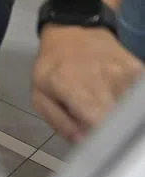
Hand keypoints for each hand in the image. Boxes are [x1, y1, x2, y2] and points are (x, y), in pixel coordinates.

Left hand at [32, 25, 143, 142]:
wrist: (73, 30)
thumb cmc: (53, 65)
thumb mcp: (40, 94)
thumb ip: (60, 123)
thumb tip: (85, 144)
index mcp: (70, 85)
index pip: (97, 124)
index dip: (101, 140)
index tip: (100, 146)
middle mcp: (101, 77)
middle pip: (118, 120)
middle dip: (112, 131)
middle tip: (102, 128)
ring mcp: (123, 73)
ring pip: (130, 112)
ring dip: (121, 118)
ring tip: (107, 110)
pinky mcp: (138, 70)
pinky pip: (138, 98)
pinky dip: (130, 106)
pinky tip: (118, 101)